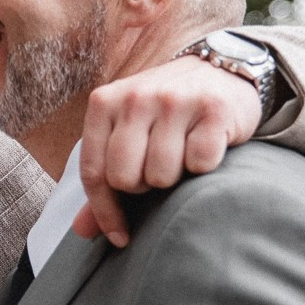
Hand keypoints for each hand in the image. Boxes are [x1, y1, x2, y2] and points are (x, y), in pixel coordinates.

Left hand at [73, 55, 263, 246]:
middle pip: (125, 179)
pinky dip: (204, 167)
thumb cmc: (166, 112)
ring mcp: (175, 100)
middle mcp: (136, 96)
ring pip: (162, 175)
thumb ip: (104, 180)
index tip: (121, 236)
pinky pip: (199, 164)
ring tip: (181, 154)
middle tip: (157, 170)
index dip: (105, 212)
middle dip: (143, 187)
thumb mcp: (128, 134)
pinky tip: (205, 146)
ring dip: (175, 177)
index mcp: (105, 102)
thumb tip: (82, 232)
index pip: (94, 172)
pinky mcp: (213, 109)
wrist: (221, 69)